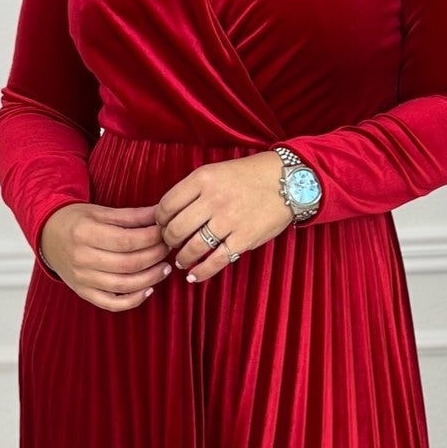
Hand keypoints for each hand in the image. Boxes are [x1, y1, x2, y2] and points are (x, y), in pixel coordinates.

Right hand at [38, 202, 172, 310]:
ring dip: (150, 278)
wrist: (48, 236)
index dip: (152, 238)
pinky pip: (112, 304)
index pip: (127, 240)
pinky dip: (133, 300)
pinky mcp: (83, 293)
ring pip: (124, 285)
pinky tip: (148, 289)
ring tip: (165, 268)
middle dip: (155, 256)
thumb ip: (132, 215)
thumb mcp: (101, 212)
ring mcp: (81, 279)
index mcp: (85, 233)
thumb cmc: (78, 221)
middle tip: (168, 249)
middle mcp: (81, 258)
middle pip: (128, 264)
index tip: (165, 232)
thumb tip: (161, 214)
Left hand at [156, 151, 294, 279]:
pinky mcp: (244, 238)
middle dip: (168, 241)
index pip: (166, 205)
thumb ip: (192, 190)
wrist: (287, 181)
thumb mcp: (215, 171)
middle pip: (175, 228)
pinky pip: (216, 261)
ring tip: (181, 261)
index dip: (159, 220)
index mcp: (202, 179)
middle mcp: (213, 199)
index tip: (163, 225)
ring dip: (182, 258)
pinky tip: (194, 275)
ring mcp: (229, 220)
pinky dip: (201, 272)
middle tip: (170, 244)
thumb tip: (167, 215)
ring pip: (193, 247)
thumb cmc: (248, 176)